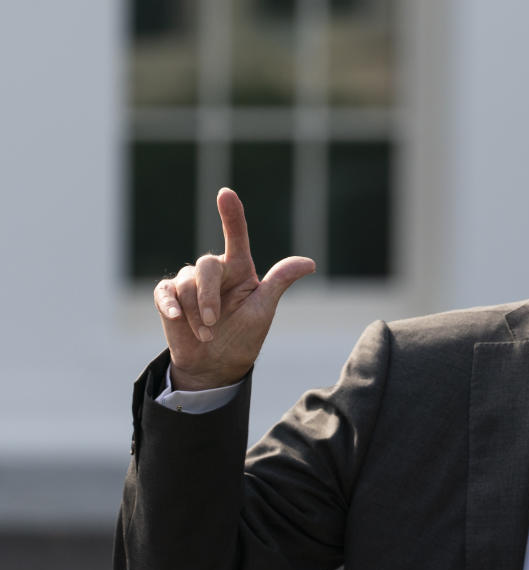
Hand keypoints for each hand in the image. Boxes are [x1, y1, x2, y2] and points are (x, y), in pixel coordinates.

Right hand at [153, 188, 315, 389]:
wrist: (217, 364)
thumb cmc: (245, 335)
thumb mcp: (264, 309)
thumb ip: (279, 282)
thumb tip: (310, 262)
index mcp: (239, 268)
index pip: (236, 235)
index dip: (231, 214)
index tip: (226, 194)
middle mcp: (215, 271)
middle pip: (206, 266)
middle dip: (208, 296)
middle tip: (214, 323)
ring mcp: (190, 283)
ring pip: (186, 283)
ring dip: (196, 312)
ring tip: (207, 335)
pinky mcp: (169, 298)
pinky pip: (164, 292)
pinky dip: (170, 304)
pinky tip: (176, 317)